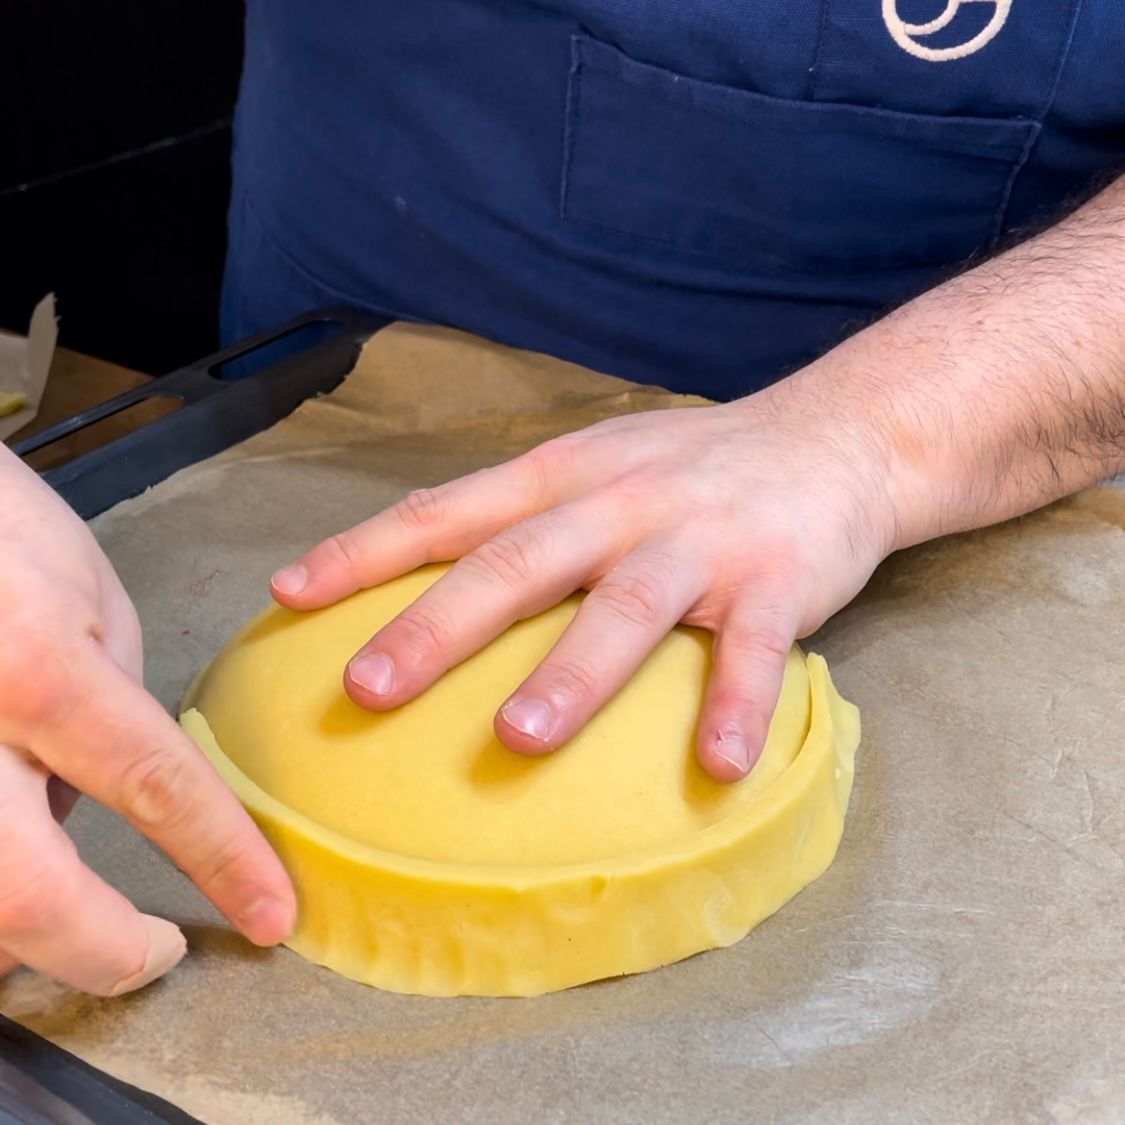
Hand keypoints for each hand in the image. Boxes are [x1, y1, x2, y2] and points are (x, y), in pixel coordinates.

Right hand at [0, 448, 294, 995]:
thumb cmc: (5, 530)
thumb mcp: (92, 604)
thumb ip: (108, 709)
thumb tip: (104, 799)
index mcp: (39, 671)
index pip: (156, 788)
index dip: (223, 861)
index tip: (271, 913)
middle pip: (25, 898)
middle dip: (102, 952)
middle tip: (154, 954)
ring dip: (19, 942)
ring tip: (78, 931)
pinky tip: (14, 882)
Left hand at [271, 384, 893, 780]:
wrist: (835, 435)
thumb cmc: (692, 465)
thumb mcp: (596, 463)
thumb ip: (521, 512)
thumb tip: (420, 566)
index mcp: (566, 475)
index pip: (450, 511)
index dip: (366, 551)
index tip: (290, 595)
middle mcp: (621, 503)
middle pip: (518, 563)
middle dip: (440, 626)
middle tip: (367, 689)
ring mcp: (700, 542)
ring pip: (625, 606)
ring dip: (572, 673)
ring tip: (519, 736)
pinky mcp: (781, 580)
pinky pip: (756, 651)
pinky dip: (735, 706)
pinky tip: (714, 766)